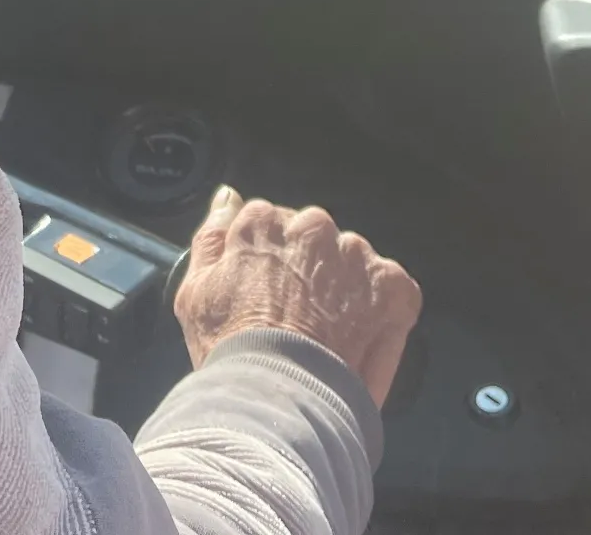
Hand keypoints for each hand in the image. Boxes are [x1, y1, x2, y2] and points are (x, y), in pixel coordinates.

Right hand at [173, 187, 422, 404]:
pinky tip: (358, 340)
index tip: (267, 296)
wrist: (279, 395)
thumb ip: (212, 236)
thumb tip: (229, 196)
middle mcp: (312, 225)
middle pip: (312, 240)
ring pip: (351, 262)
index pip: (270, 226)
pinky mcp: (394, 286)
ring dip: (343, 287)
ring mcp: (356, 254)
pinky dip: (382, 311)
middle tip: (297, 316)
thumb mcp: (196, 290)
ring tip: (328, 334)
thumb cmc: (229, 347)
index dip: (269, 265)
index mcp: (263, 221)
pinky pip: (391, 289)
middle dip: (308, 269)